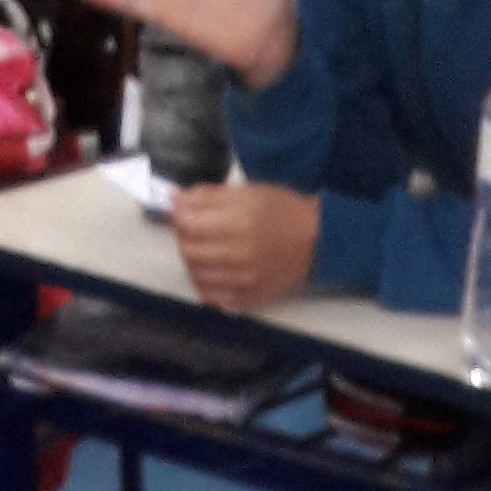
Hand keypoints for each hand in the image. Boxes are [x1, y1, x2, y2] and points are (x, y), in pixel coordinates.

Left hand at [171, 181, 319, 313]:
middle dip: (184, 238)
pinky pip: (211, 297)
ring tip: (207, 249)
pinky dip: (206, 283)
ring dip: (194, 261)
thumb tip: (176, 200)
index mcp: (238, 222)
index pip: (186, 224)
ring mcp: (243, 281)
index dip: (179, 216)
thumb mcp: (247, 192)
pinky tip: (215, 271)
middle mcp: (239, 255)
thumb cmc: (282, 212)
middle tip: (195, 230)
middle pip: (188, 251)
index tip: (184, 212)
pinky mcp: (247, 298)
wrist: (315, 240)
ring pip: (195, 275)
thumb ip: (207, 197)